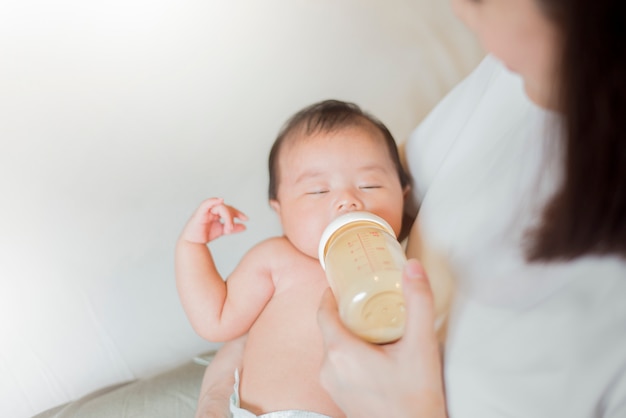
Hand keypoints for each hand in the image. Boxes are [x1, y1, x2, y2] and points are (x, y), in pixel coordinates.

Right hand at [181, 198, 247, 243]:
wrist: (193, 243)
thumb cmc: (204, 235)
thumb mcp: (222, 230)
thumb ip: (232, 228)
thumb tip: (245, 226)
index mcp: (216, 212)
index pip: (229, 209)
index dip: (238, 213)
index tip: (246, 219)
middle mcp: (211, 209)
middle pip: (225, 208)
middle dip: (231, 217)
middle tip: (231, 228)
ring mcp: (205, 210)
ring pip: (220, 207)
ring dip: (226, 217)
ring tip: (227, 229)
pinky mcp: (199, 213)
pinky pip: (206, 204)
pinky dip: (213, 201)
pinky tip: (221, 200)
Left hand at [317, 259, 446, 417]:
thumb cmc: (415, 399)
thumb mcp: (421, 345)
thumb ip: (417, 302)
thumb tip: (411, 266)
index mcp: (340, 351)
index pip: (323, 310)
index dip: (331, 293)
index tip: (344, 280)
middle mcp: (328, 368)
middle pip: (330, 327)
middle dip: (346, 311)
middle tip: (367, 299)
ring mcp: (331, 385)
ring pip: (334, 347)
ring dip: (350, 333)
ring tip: (374, 324)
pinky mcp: (339, 397)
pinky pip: (338, 364)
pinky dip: (351, 352)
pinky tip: (374, 353)